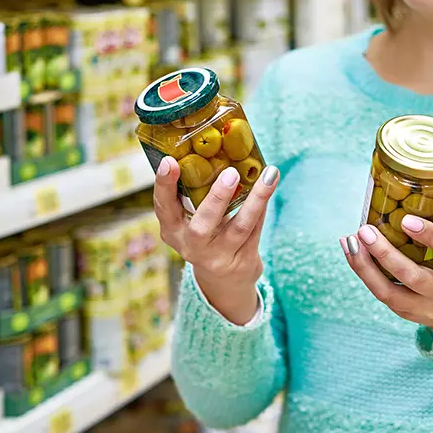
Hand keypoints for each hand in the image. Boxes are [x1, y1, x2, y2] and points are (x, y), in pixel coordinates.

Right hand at [153, 156, 279, 324]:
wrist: (224, 282)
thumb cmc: (205, 237)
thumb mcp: (190, 222)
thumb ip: (193, 196)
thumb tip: (211, 150)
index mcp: (173, 232)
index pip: (163, 208)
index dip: (164, 186)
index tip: (169, 162)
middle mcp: (192, 247)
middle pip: (203, 224)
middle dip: (217, 198)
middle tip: (230, 172)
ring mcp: (219, 257)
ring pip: (240, 226)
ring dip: (256, 199)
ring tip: (268, 175)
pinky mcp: (243, 262)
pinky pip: (255, 230)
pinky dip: (262, 207)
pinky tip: (269, 185)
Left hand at [341, 216, 432, 340]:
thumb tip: (417, 193)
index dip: (430, 235)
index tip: (405, 219)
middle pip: (412, 276)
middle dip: (384, 253)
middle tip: (365, 230)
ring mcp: (425, 307)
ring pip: (389, 292)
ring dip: (364, 266)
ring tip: (349, 241)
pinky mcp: (406, 313)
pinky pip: (381, 293)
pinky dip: (363, 272)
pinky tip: (351, 251)